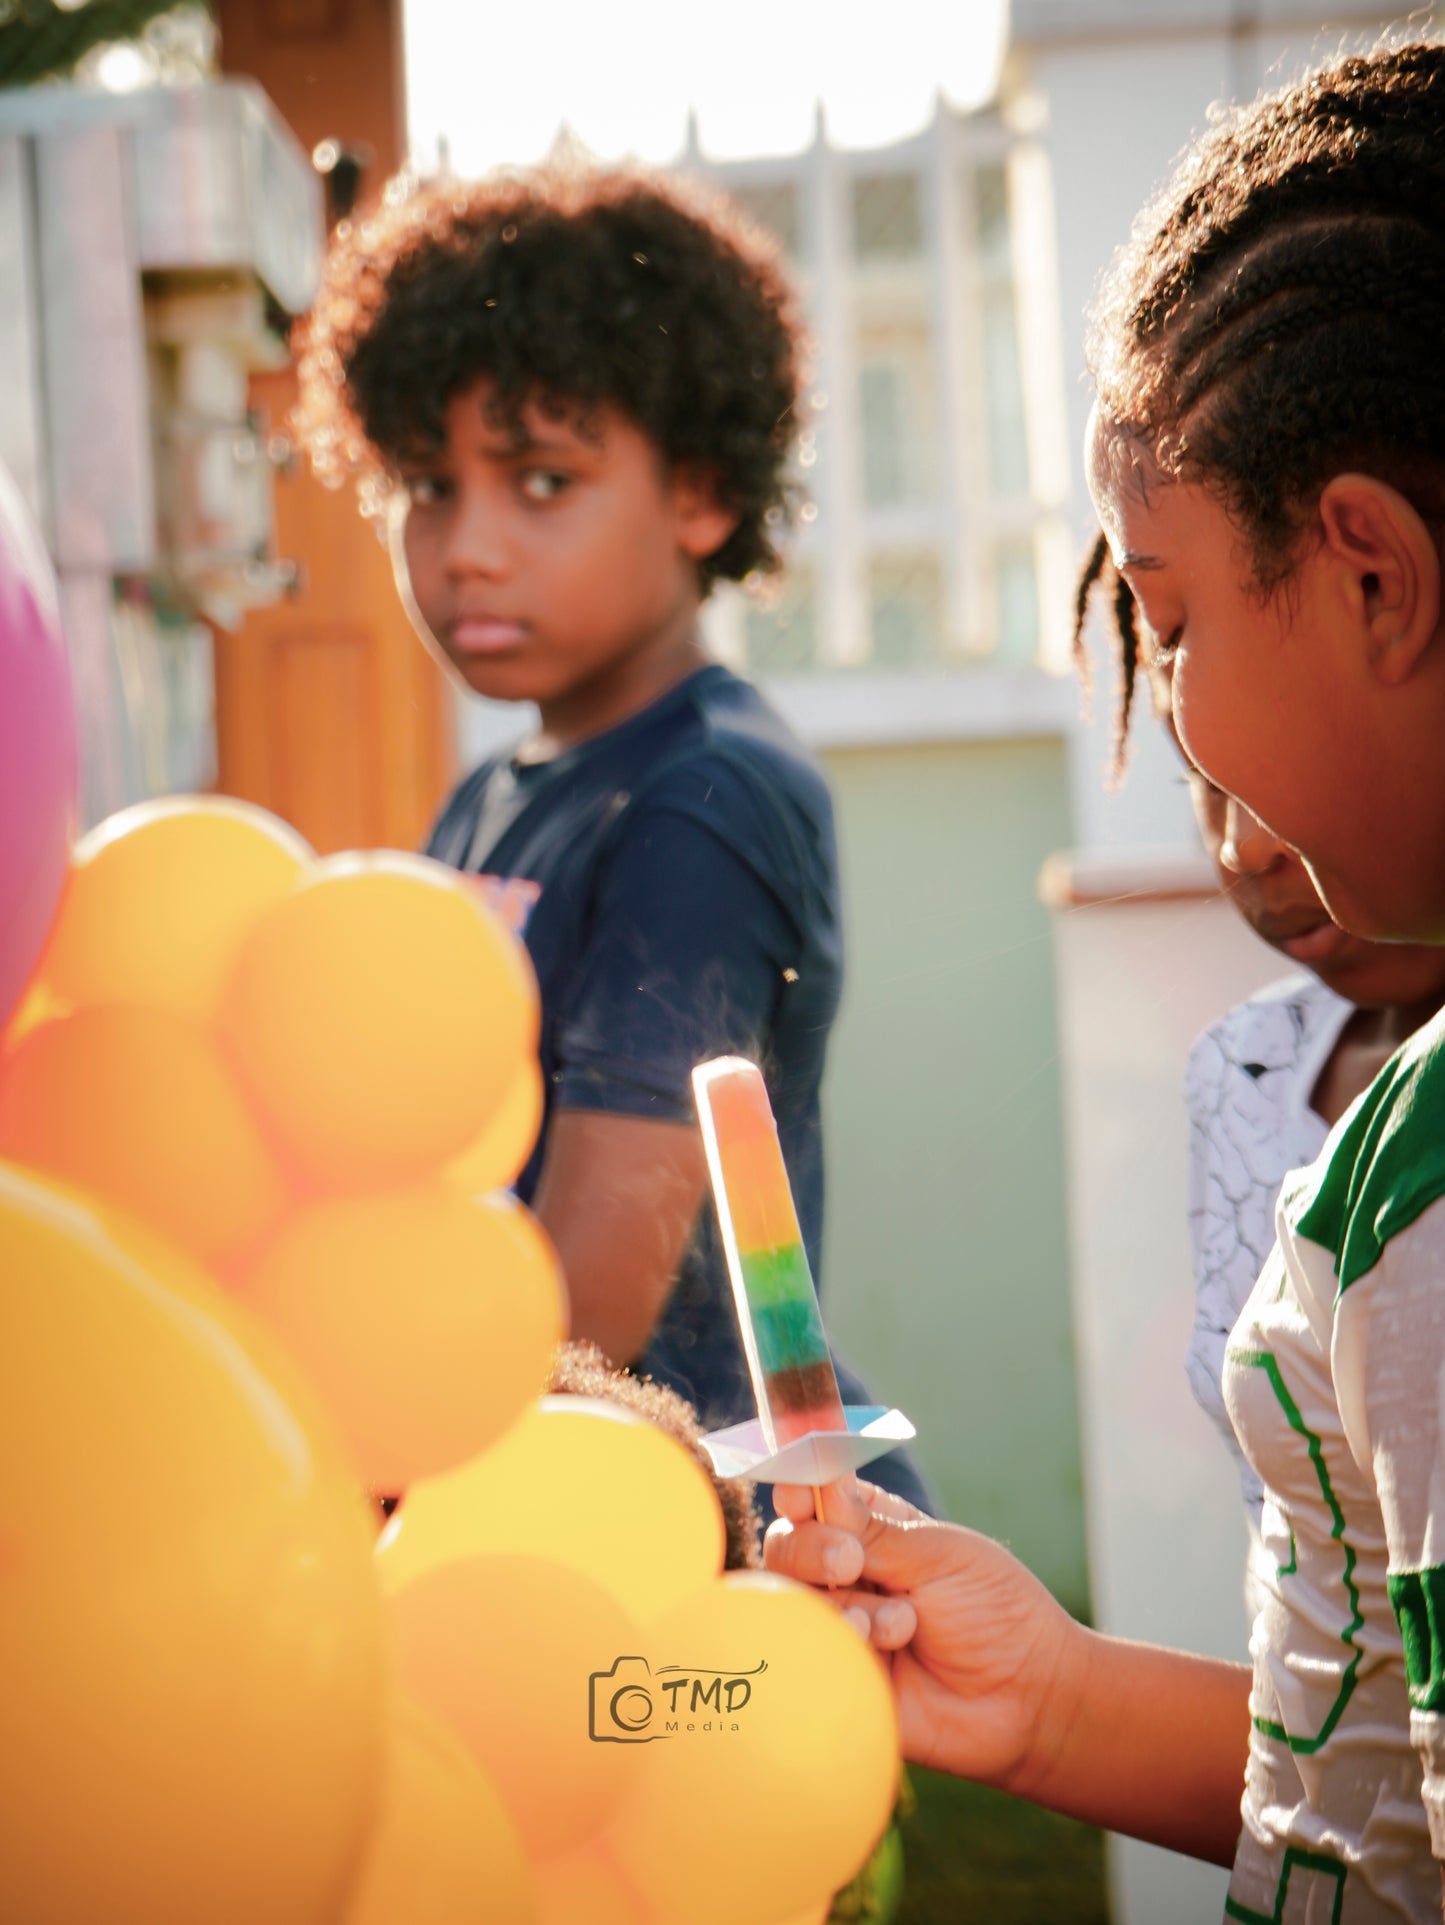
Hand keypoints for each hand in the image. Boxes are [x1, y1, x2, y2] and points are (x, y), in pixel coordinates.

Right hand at [764, 1475, 1083, 1791]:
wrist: (1026, 1697)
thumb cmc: (994, 1611)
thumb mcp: (940, 1556)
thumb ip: (874, 1528)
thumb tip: (817, 1484)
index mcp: (870, 1527)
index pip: (813, 1495)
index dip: (798, 1490)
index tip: (801, 1495)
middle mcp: (843, 1573)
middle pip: (786, 1546)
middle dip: (812, 1548)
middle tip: (851, 1562)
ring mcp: (836, 1627)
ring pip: (793, 1603)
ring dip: (845, 1607)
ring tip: (903, 1627)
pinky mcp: (837, 1678)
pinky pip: (805, 1659)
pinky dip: (838, 1649)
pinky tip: (878, 1653)